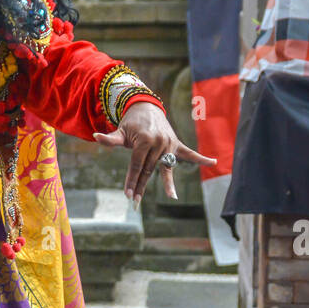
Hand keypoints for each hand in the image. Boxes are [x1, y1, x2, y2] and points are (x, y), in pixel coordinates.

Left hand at [93, 103, 216, 206]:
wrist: (145, 106)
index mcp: (145, 141)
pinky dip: (201, 158)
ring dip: (168, 184)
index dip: (131, 180)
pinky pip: (189, 153)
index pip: (137, 165)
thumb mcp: (120, 131)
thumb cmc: (130, 123)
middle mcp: (159, 142)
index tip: (127, 195)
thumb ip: (110, 139)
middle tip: (135, 201)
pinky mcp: (176, 144)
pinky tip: (213, 162)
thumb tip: (95, 136)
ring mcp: (169, 144)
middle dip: (141, 186)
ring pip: (166, 168)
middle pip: (149, 169)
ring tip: (172, 197)